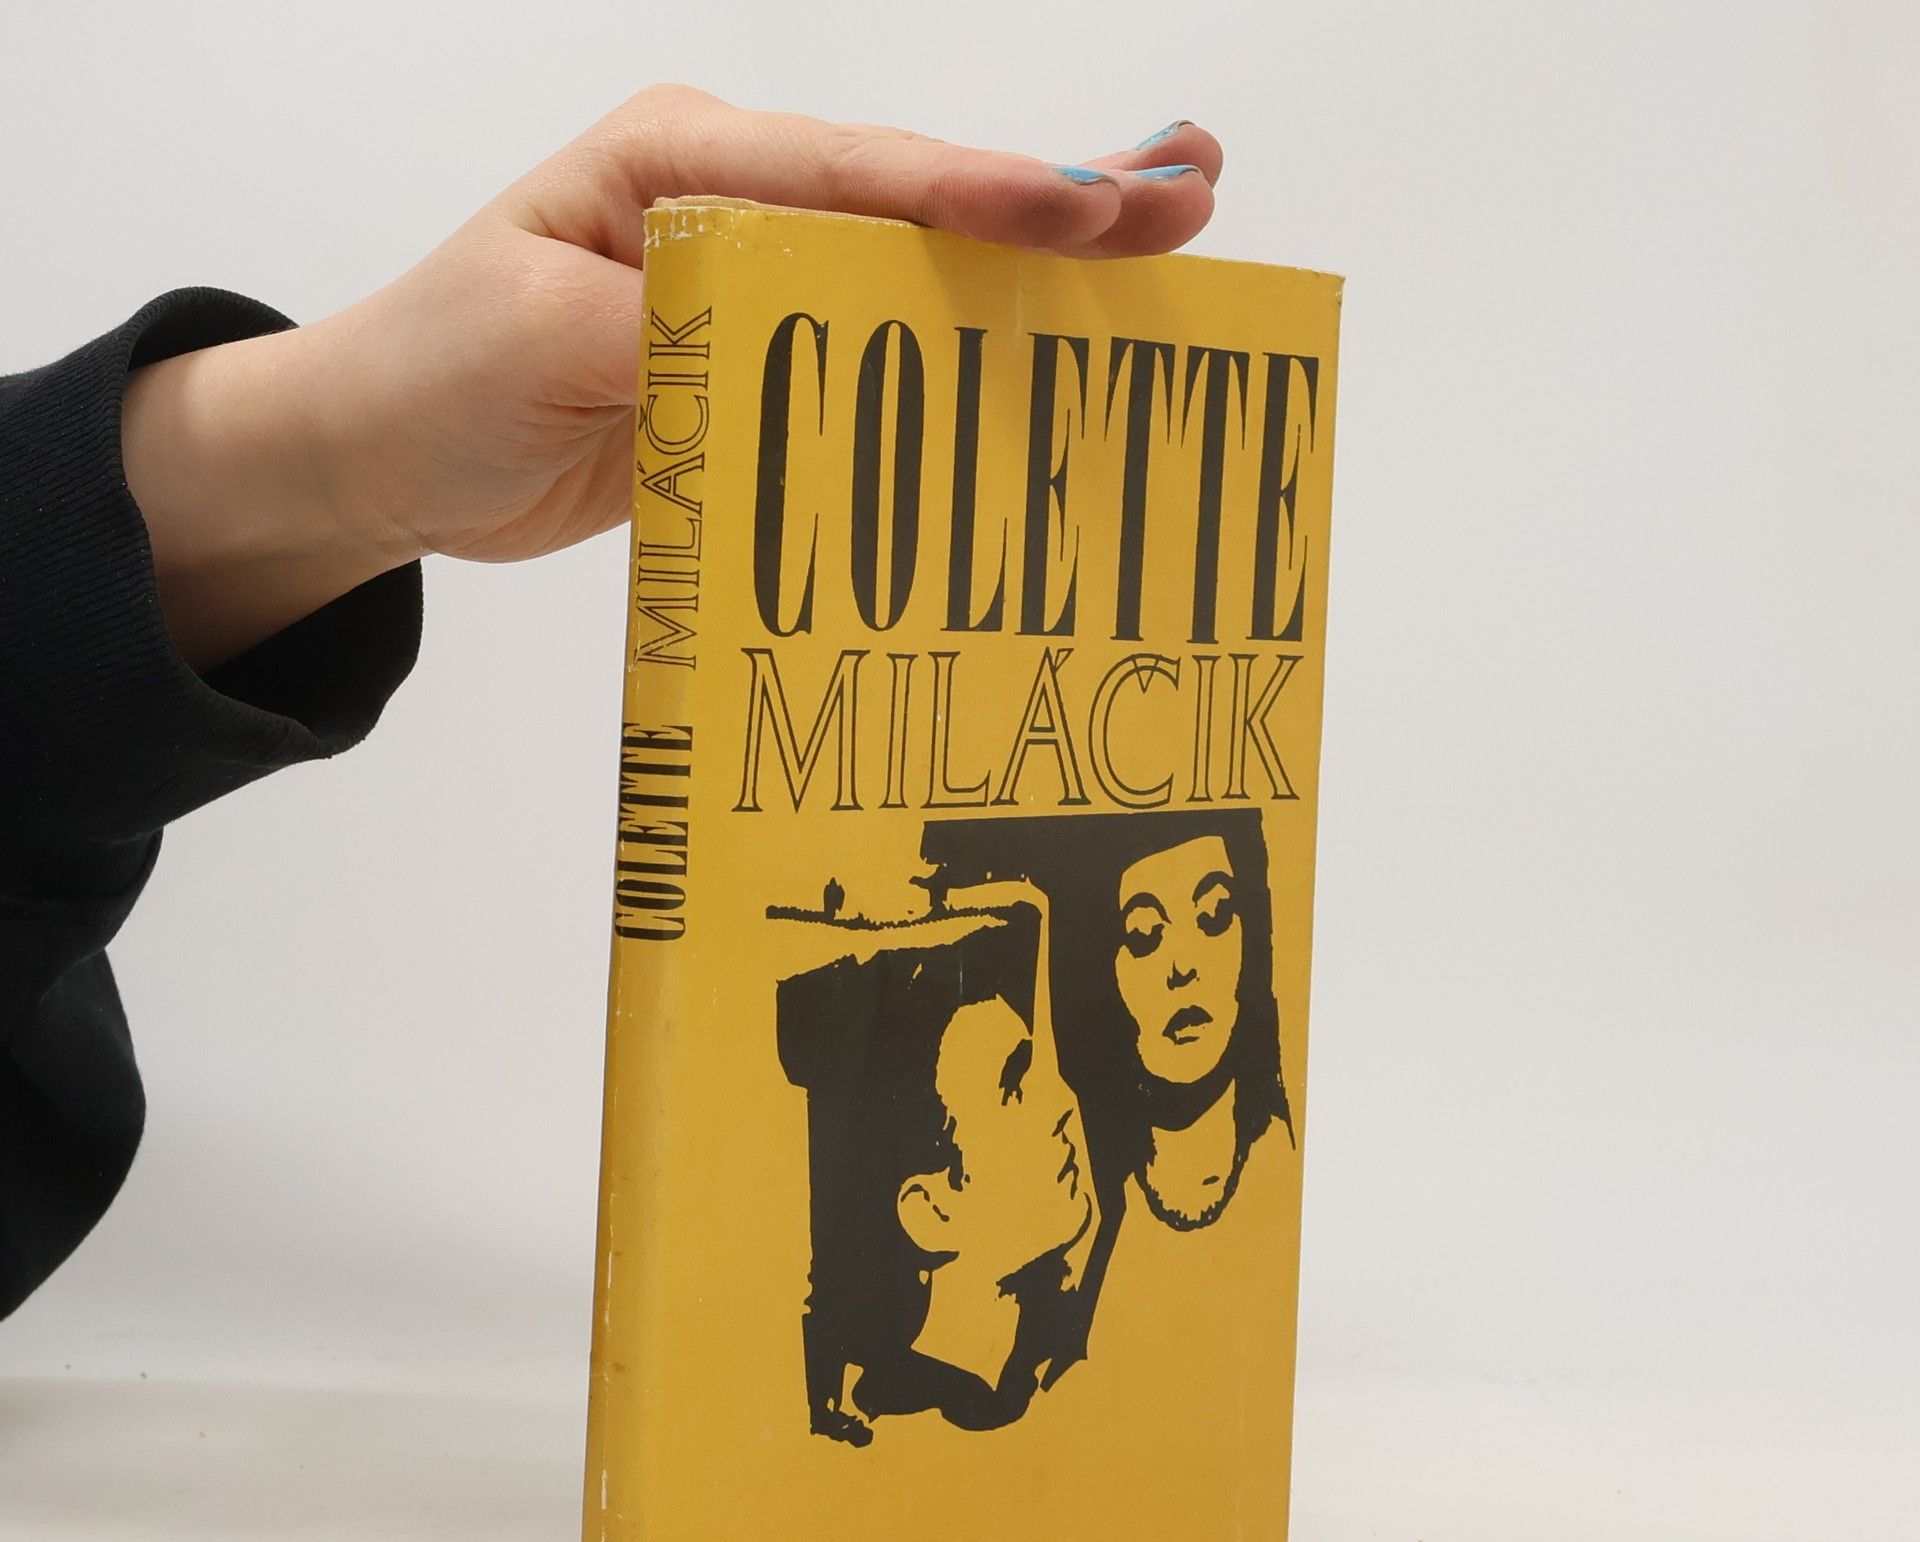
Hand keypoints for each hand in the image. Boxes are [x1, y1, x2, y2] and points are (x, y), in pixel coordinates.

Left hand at [123, 87, 1222, 668]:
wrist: (386, 456)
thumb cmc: (434, 370)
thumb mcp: (532, 339)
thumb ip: (667, 333)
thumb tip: (787, 341)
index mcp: (682, 162)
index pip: (858, 173)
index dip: (981, 195)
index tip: (1093, 210)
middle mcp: (735, 206)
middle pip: (918, 207)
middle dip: (1055, 209)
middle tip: (1190, 206)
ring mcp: (756, 289)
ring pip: (917, 281)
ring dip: (1035, 284)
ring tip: (1158, 270)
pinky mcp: (759, 371)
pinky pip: (877, 368)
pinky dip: (964, 368)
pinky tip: (1045, 373)